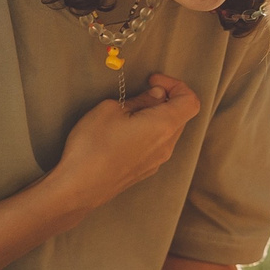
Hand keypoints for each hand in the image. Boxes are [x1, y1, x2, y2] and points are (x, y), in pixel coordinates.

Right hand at [48, 74, 200, 216]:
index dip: (176, 85)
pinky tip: (124, 134)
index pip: (190, 101)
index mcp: (163, 126)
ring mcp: (157, 162)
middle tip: (140, 94)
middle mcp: (166, 146)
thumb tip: (158, 95)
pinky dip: (149, 133)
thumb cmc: (93, 146)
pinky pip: (156, 146)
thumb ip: (141, 100)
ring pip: (168, 132)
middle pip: (180, 116)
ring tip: (129, 114)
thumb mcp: (111, 109)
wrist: (79, 187)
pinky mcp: (146, 171)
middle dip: (165, 100)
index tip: (153, 81)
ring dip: (156, 117)